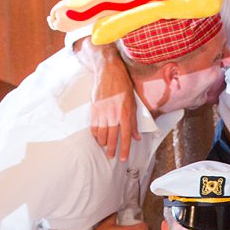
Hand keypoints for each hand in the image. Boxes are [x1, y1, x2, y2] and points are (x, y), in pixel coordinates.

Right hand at [82, 45, 138, 160]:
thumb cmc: (123, 85)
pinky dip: (95, 134)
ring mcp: (102, 112)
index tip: (123, 158)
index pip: (125, 136)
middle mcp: (114, 114)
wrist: (109, 71)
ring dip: (103, 143)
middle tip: (111, 157)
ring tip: (105, 147)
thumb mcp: (133, 103)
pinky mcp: (94, 108)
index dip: (124, 149)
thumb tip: (136, 137)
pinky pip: (93, 126)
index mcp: (125, 113)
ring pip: (101, 134)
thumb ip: (134, 122)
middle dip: (112, 149)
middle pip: (112, 137)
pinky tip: (97, 137)